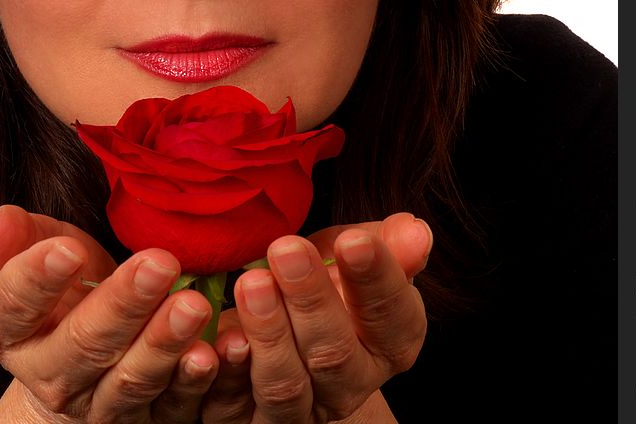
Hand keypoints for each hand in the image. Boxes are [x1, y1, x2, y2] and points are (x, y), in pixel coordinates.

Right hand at [0, 205, 219, 422]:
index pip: (13, 306)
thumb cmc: (58, 284)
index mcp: (2, 327)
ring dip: (163, 343)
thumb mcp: (33, 251)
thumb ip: (17, 237)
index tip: (68, 250)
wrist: (72, 349)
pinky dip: (190, 379)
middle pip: (80, 343)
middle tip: (159, 264)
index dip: (37, 279)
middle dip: (122, 304)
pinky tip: (211, 351)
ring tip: (193, 304)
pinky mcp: (132, 416)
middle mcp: (41, 372)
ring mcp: (88, 401)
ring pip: (127, 377)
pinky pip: (166, 404)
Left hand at [201, 212, 430, 422]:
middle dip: (310, 300)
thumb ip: (385, 245)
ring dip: (267, 333)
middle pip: (334, 353)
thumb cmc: (328, 282)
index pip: (392, 316)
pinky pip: (235, 408)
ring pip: (285, 384)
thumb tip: (416, 231)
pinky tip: (219, 339)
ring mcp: (304, 408)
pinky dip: (226, 374)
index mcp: (391, 343)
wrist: (286, 325)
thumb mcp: (355, 255)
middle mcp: (351, 385)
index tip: (353, 240)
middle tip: (285, 249)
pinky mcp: (254, 420)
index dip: (375, 280)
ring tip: (251, 282)